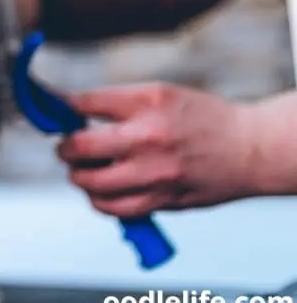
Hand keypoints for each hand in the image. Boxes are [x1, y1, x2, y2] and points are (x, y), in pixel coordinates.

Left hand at [56, 82, 258, 217]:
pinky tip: (101, 189)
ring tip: (84, 169)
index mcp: (147, 101)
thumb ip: (115, 102)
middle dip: (64, 147)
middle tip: (66, 147)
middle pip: (80, 146)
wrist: (249, 149)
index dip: (60, 108)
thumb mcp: (159, 93)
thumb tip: (69, 109)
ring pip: (91, 183)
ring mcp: (154, 172)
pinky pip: (114, 208)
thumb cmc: (202, 118)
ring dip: (78, 176)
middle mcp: (148, 137)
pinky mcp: (162, 200)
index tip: (53, 111)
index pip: (84, 104)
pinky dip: (99, 200)